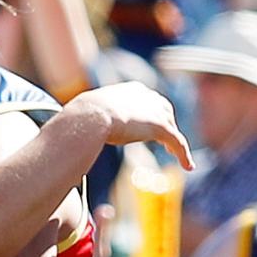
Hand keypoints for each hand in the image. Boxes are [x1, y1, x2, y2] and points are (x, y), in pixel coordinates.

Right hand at [71, 82, 193, 169]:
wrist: (91, 116)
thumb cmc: (82, 116)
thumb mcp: (86, 113)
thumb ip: (87, 119)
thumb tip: (69, 127)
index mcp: (131, 90)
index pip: (148, 100)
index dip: (152, 113)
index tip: (148, 126)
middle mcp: (147, 96)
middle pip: (165, 111)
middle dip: (167, 124)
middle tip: (167, 141)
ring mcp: (155, 111)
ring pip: (172, 129)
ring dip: (175, 142)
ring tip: (178, 156)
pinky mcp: (161, 126)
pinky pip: (177, 142)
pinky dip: (183, 155)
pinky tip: (187, 167)